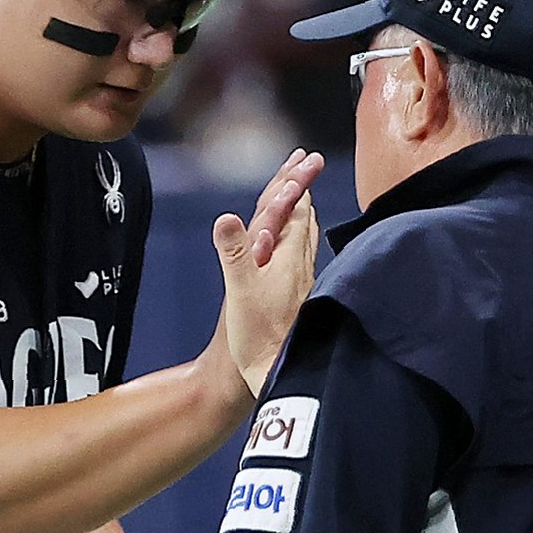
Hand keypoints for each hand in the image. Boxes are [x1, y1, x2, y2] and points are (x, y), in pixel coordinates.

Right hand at [215, 149, 322, 398]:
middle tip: (304, 168)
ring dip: (303, 216)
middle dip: (301, 193)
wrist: (278, 375)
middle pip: (303, 220)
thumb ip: (233, 253)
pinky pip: (302, 260)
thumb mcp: (240, 290)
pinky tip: (296, 254)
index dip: (295, 183)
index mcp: (287, 257)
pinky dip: (299, 243)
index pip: (293, 210)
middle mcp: (300, 266)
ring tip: (303, 203)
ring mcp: (301, 283)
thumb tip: (227, 216)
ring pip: (306, 240)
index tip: (303, 158)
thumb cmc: (260, 336)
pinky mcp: (298, 300)